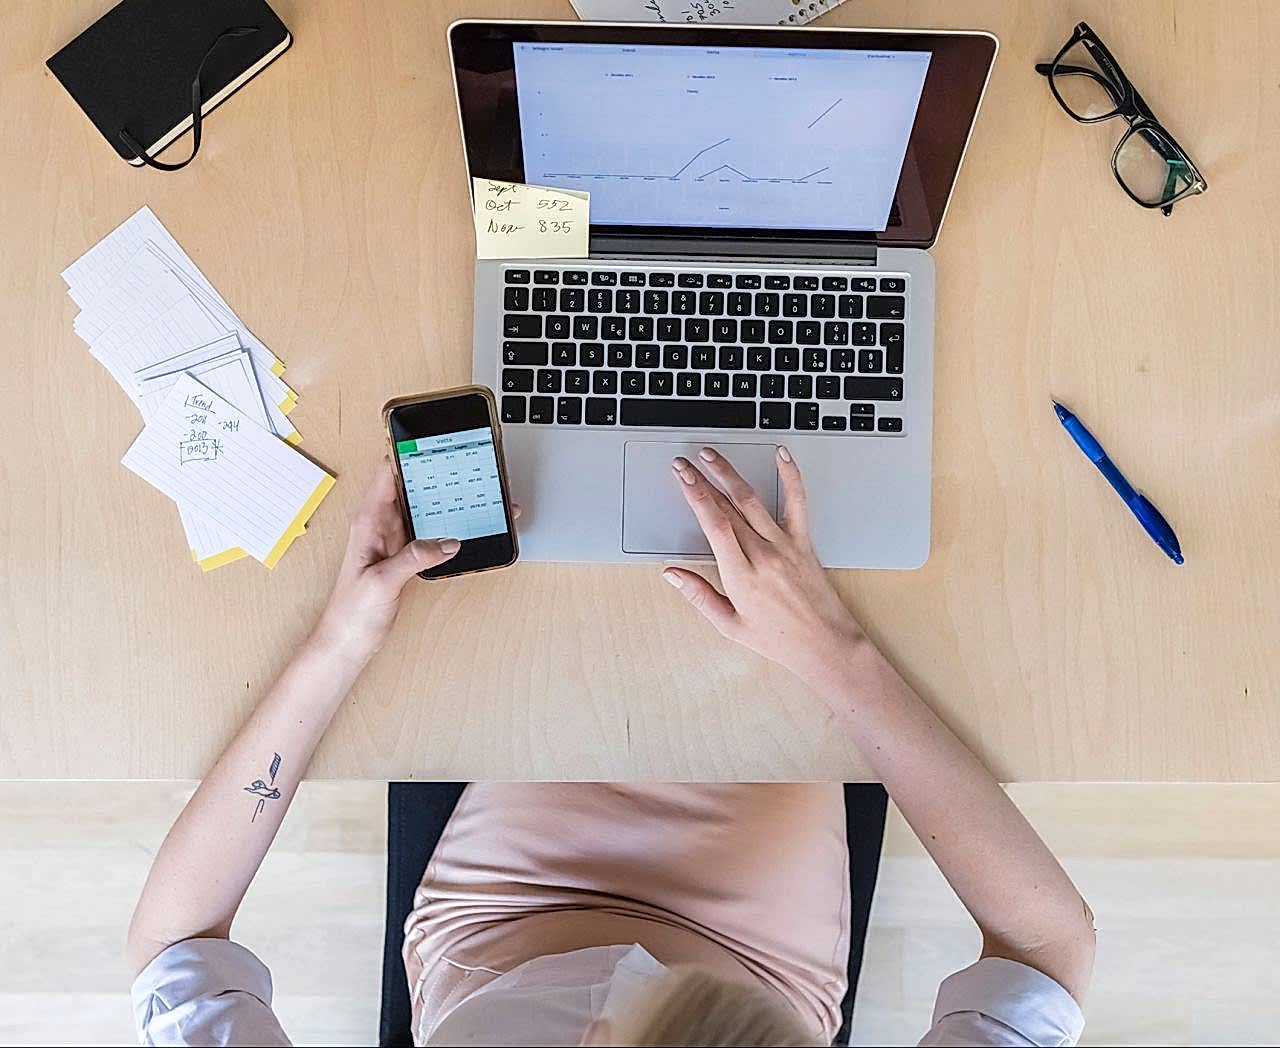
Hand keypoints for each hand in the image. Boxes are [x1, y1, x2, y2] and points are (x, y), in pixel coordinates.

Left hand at [311, 461, 461, 663]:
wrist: (347, 642)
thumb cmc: (351, 613)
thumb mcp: (382, 581)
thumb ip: (414, 558)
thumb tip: (446, 541)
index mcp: (368, 523)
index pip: (387, 474)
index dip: (407, 454)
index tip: (430, 442)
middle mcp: (380, 526)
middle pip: (410, 486)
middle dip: (434, 473)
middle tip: (462, 463)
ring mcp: (393, 539)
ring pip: (422, 507)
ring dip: (443, 498)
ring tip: (471, 488)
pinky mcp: (405, 555)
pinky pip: (428, 530)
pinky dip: (446, 524)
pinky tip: (464, 524)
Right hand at [663, 446, 863, 689]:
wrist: (825, 644)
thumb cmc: (779, 639)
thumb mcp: (729, 624)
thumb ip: (698, 595)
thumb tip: (672, 574)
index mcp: (741, 575)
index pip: (713, 524)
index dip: (695, 495)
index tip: (682, 477)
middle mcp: (763, 555)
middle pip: (728, 507)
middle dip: (703, 480)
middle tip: (685, 463)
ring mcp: (785, 545)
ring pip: (753, 500)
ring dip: (730, 473)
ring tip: (713, 456)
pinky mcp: (803, 542)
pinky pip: (797, 502)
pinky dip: (790, 476)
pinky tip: (782, 455)